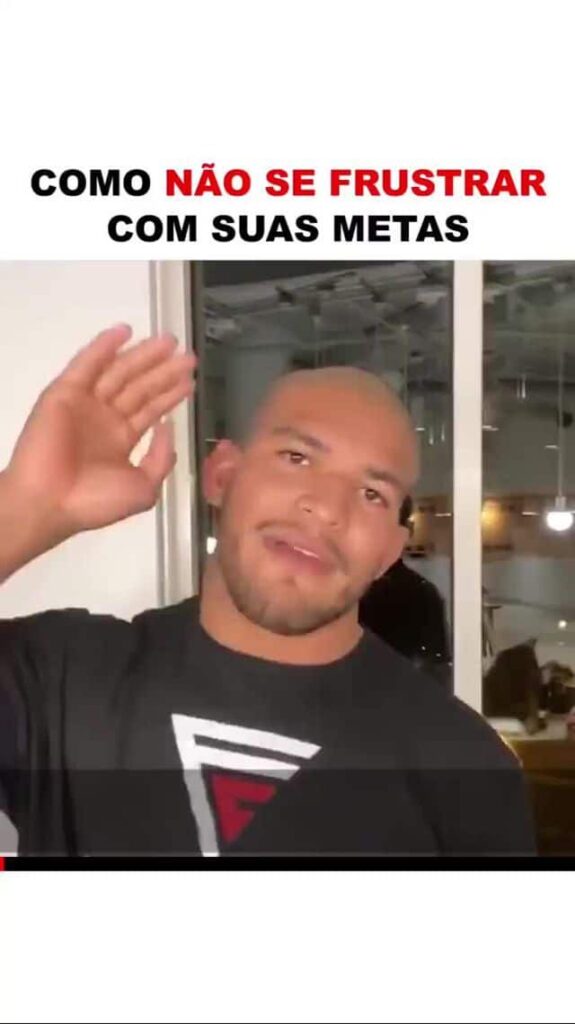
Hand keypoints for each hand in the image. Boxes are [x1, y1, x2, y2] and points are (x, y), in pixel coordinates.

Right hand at [5, 324, 195, 534]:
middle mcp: (104, 419)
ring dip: (142, 355)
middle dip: (163, 370)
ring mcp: (84, 404)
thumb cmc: (95, 502)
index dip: (170, 392)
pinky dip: (103, 347)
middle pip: (139, 386)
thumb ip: (161, 458)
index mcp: (121, 440)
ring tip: (168, 341)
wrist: (50, 503)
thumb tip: (168, 426)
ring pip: (118, 372)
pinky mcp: (63, 394)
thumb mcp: (144, 488)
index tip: (190, 377)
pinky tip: (123, 331)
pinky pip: (85, 365)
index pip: (150, 408)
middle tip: (187, 354)